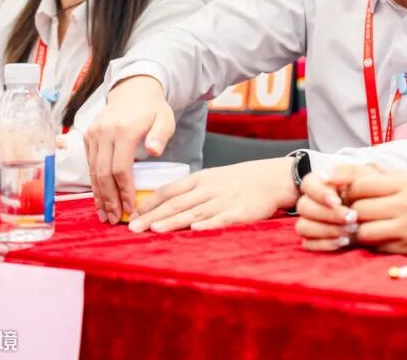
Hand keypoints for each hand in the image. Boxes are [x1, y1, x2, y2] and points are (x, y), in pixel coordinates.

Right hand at [86, 76, 173, 224]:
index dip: (124, 191)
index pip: (120, 168)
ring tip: (105, 215)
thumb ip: (161, 134)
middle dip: (109, 199)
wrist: (133, 90)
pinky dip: (94, 183)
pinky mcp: (88, 137)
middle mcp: (104, 133)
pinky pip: (90, 164)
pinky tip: (100, 198)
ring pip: (93, 171)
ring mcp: (93, 134)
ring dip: (99, 195)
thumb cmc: (153, 109)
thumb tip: (155, 150)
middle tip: (114, 219)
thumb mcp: (165, 119)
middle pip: (103, 174)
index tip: (130, 207)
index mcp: (124, 131)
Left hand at [128, 157, 296, 232]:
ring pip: (194, 212)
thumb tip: (167, 205)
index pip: (169, 190)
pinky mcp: (241, 212)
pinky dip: (208, 224)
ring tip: (154, 229)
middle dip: (153, 216)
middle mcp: (209, 189)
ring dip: (173, 221)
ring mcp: (224, 200)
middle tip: (133, 228)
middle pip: (176, 203)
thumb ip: (193, 191)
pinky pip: (222, 219)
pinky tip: (195, 229)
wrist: (274, 177)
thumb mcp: (215, 178)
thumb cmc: (242, 180)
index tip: (132, 215)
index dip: (149, 203)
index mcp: (201, 179)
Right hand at [294, 164, 385, 250]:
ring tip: (350, 231)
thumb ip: (346, 172)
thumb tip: (325, 177)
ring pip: (303, 227)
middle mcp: (308, 201)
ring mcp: (308, 220)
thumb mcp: (361, 174)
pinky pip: (308, 244)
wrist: (374, 206)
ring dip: (327, 231)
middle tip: (352, 218)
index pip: (308, 186)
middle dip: (329, 215)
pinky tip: (344, 241)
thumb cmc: (366, 187)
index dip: (321, 195)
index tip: (338, 201)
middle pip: (304, 208)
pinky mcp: (312, 238)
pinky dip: (325, 244)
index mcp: (316, 182)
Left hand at [346, 172, 406, 254]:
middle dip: (350, 212)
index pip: (363, 185)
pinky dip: (374, 246)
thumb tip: (369, 172)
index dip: (352, 190)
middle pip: (360, 209)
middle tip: (349, 215)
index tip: (352, 194)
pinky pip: (381, 248)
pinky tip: (378, 241)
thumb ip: (396, 179)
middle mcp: (405, 205)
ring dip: (359, 232)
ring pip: (365, 232)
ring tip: (362, 230)